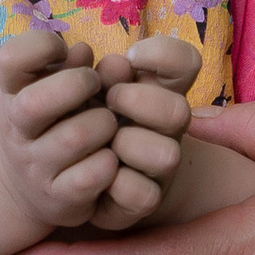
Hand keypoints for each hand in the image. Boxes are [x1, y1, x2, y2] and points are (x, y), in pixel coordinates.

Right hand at [0, 29, 145, 229]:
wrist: (18, 188)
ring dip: (104, 124)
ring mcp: (35, 167)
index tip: (61, 52)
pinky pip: (89, 176)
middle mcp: (16, 132)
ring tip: (108, 123)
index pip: (10, 60)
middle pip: (35, 103)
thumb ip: (70, 65)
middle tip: (95, 85)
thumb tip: (84, 51)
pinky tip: (109, 156)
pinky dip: (108, 163)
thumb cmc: (43, 123)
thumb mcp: (46, 88)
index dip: (40, 46)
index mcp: (11, 94)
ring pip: (75, 138)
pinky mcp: (58, 198)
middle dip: (78, 85)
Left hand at [84, 36, 199, 231]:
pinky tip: (91, 172)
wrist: (68, 171)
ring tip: (98, 143)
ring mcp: (160, 166)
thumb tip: (94, 56)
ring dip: (124, 144)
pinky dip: (111, 182)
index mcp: (158, 88)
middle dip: (136, 101)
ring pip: (166, 155)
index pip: (186, 62)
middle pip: (180, 111)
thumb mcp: (79, 85)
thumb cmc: (77, 116)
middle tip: (108, 101)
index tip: (130, 57)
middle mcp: (168, 127)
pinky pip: (140, 193)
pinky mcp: (145, 199)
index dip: (161, 55)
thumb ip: (87, 69)